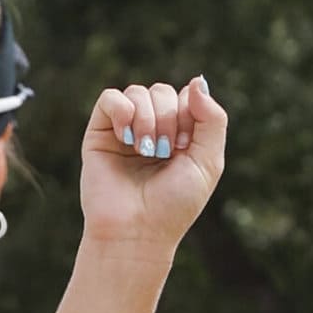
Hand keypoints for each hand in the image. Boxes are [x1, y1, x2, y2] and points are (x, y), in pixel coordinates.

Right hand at [79, 76, 226, 267]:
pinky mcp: (99, 134)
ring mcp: (125, 131)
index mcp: (180, 136)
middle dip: (168, 118)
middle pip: (163, 91)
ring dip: (148, 119)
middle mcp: (152, 130)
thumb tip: (197, 80)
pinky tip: (127, 137)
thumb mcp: (209, 162)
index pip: (187, 98)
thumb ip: (213, 119)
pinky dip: (121, 110)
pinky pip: (110, 97)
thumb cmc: (174, 205)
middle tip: (165, 152)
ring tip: (146, 150)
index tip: (184, 146)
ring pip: (139, 92)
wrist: (137, 232)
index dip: (189, 114)